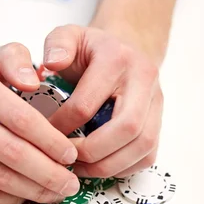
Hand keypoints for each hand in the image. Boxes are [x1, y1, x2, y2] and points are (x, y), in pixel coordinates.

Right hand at [0, 44, 79, 203]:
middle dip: (48, 172)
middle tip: (71, 182)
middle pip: (11, 152)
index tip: (71, 153)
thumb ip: (14, 59)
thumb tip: (35, 80)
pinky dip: (8, 199)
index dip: (51, 140)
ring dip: (33, 190)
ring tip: (56, 192)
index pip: (19, 117)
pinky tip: (25, 195)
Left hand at [44, 25, 163, 177]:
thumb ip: (57, 44)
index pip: (87, 104)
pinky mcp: (159, 121)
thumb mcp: (69, 36)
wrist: (125, 48)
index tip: (44, 135)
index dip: (62, 127)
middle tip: (65, 158)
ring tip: (79, 167)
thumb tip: (52, 64)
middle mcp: (144, 80)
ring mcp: (157, 102)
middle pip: (126, 128)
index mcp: (117, 58)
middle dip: (91, 152)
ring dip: (107, 165)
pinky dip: (122, 168)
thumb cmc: (91, 49)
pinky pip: (148, 156)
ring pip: (142, 146)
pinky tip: (98, 166)